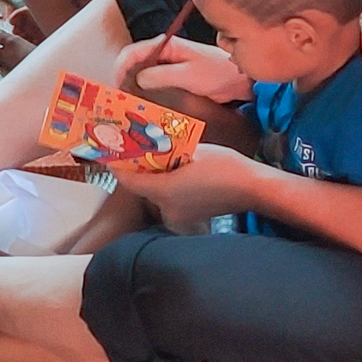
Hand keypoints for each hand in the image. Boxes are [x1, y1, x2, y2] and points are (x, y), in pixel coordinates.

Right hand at [116, 32, 252, 104]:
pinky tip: (139, 101)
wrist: (238, 79)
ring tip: (124, 100)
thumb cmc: (216, 73)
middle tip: (117, 96)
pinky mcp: (171, 76)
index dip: (120, 67)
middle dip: (121, 76)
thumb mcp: (188, 75)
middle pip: (132, 61)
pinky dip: (141, 89)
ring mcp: (166, 64)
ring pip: (139, 71)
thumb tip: (137, 79)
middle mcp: (162, 52)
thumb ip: (161, 76)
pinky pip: (150, 80)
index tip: (116, 85)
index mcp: (165, 45)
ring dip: (130, 84)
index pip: (133, 51)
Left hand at [121, 144, 269, 226]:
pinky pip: (170, 198)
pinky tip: (174, 169)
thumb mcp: (192, 150)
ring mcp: (179, 216)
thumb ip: (168, 150)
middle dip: (137, 169)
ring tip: (154, 155)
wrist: (252, 188)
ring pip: (156, 192)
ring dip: (153, 176)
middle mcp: (166, 208)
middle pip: (142, 187)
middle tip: (132, 148)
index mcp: (163, 191)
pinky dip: (167, 185)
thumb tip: (151, 144)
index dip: (117, 167)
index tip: (109, 153)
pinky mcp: (190, 217)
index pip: (130, 181)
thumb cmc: (223, 166)